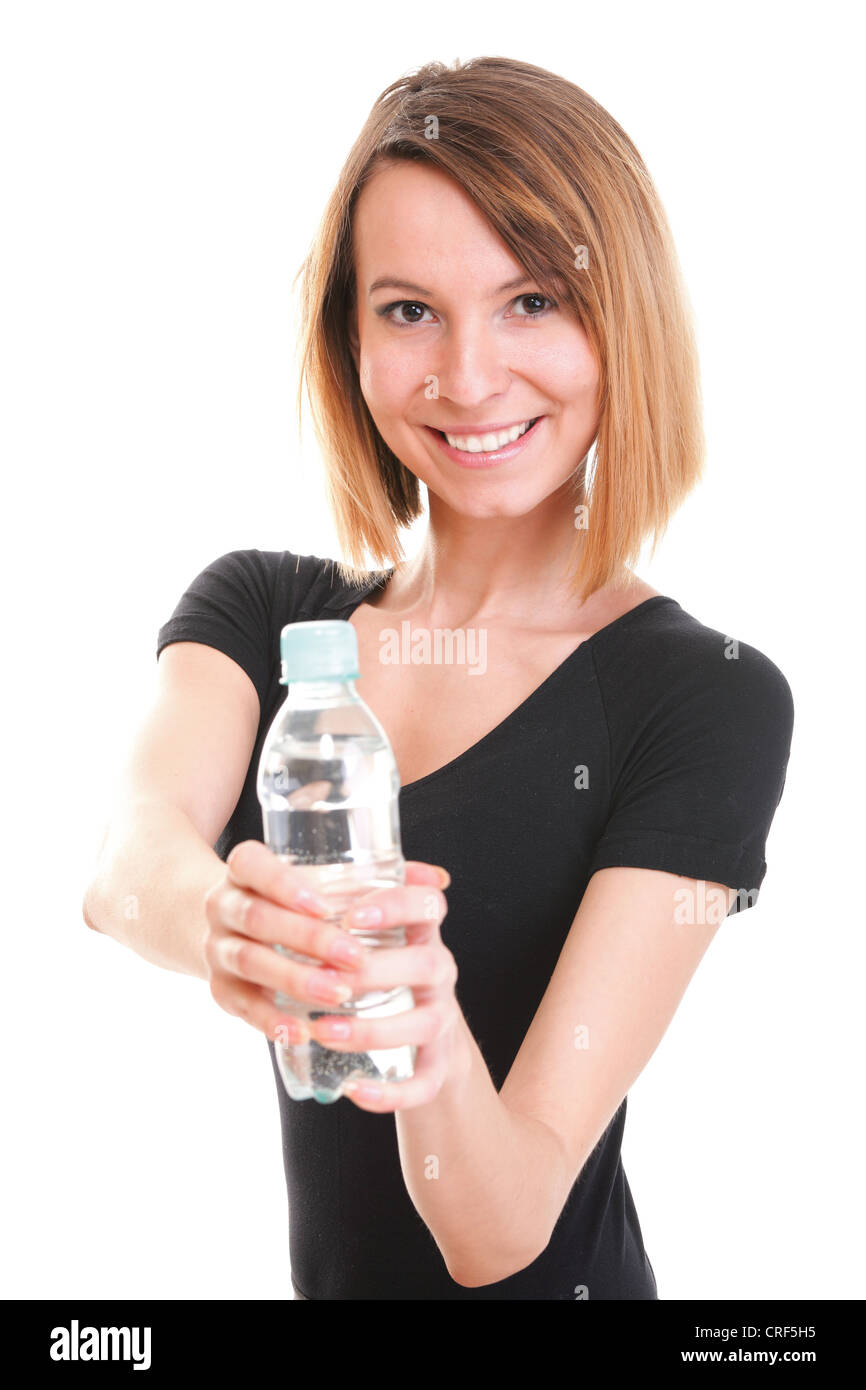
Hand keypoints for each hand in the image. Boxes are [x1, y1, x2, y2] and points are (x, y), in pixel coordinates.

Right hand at [202, 842, 456, 1114]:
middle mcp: (222, 904)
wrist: (234, 926)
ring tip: (339, 994)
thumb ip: (375, 878)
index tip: (328, 905)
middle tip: (355, 957)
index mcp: (244, 868)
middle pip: (257, 917)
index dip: (286, 884)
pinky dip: (269, 1020)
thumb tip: (438, 880)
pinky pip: (240, 1005)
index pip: (253, 864)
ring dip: (295, 979)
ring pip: (249, 960)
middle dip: (308, 938)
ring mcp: (215, 947)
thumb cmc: (293, 898)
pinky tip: (300, 1031)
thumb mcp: (317, 877)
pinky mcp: (220, 988)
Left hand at [317, 863, 457, 1113]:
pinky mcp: (438, 1064)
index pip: (428, 904)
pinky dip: (392, 1092)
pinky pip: (425, 1081)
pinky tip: (353, 1091)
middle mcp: (439, 970)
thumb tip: (288, 865)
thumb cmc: (374, 967)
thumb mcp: (363, 931)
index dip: (396, 905)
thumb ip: (337, 902)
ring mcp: (443, 1017)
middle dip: (375, 971)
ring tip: (324, 1030)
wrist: (416, 1037)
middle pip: (429, 963)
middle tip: (324, 976)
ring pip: (427, 1022)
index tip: (352, 915)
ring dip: (373, 1028)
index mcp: (422, 931)